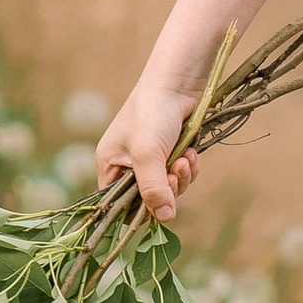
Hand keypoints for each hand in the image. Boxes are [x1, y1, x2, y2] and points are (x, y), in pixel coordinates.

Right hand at [96, 84, 201, 226]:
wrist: (177, 84)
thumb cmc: (152, 115)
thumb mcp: (148, 156)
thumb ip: (153, 189)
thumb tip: (165, 218)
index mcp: (110, 165)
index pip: (119, 204)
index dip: (139, 209)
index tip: (158, 205)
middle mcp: (128, 165)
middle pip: (149, 198)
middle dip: (167, 188)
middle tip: (174, 173)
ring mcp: (152, 158)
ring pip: (169, 187)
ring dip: (181, 177)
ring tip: (184, 158)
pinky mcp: (172, 151)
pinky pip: (181, 173)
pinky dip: (188, 166)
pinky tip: (191, 152)